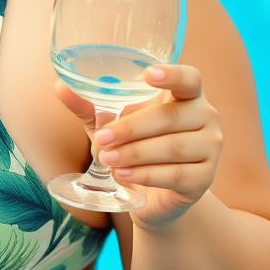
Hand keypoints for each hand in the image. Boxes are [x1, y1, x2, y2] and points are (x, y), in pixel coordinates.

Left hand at [54, 63, 223, 230]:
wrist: (154, 195)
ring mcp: (210, 148)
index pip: (189, 78)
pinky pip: (176, 175)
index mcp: (186, 96)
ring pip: (173, 147)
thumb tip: (60, 87)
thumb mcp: (109, 126)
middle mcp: (205, 117)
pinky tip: (122, 175)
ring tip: (106, 159)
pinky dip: (145, 175)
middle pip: (171, 117)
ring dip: (135, 153)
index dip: (172, 75)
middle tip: (101, 138)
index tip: (149, 75)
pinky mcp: (205, 179)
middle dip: (131, 128)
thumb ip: (89, 108)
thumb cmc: (134, 148)